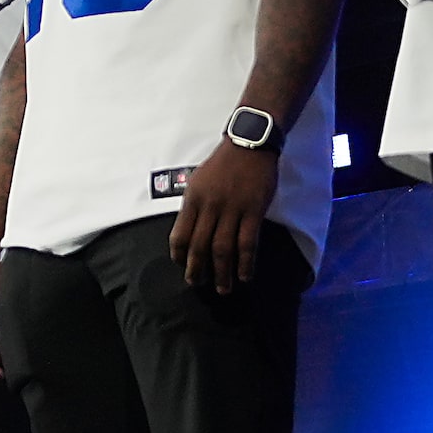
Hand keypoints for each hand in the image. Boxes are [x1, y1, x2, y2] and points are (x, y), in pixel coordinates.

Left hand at [169, 139, 278, 293]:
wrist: (249, 144)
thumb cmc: (223, 163)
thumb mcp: (198, 181)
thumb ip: (194, 206)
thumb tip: (188, 231)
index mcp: (192, 199)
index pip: (179, 235)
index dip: (179, 255)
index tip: (182, 265)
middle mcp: (210, 206)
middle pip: (199, 246)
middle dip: (197, 270)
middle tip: (198, 284)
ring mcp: (232, 209)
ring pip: (223, 249)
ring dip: (222, 273)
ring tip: (223, 289)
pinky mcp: (253, 210)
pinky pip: (247, 243)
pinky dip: (245, 263)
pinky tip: (244, 276)